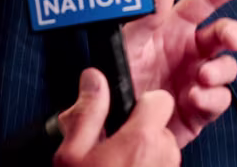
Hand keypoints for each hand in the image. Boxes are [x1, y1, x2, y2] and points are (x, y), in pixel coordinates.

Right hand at [54, 68, 179, 166]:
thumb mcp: (71, 155)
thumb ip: (87, 112)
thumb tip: (93, 79)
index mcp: (142, 139)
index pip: (161, 100)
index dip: (142, 103)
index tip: (126, 114)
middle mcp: (165, 154)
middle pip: (160, 123)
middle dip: (139, 130)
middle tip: (112, 147)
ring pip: (162, 147)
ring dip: (142, 152)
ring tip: (115, 165)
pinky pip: (162, 164)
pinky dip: (147, 166)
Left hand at [123, 0, 236, 146]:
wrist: (112, 126)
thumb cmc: (116, 81)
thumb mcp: (126, 45)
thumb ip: (146, 18)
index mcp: (174, 28)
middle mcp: (190, 51)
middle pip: (225, 33)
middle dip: (233, 33)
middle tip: (229, 39)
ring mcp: (198, 79)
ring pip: (228, 67)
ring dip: (220, 70)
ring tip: (201, 78)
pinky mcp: (200, 108)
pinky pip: (219, 99)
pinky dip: (211, 98)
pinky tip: (194, 99)